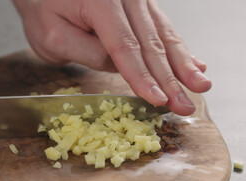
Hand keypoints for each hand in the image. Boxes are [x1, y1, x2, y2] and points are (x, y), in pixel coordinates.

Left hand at [13, 0, 210, 115]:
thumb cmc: (44, 7)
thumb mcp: (51, 36)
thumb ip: (86, 53)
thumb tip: (119, 66)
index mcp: (101, 2)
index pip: (125, 48)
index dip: (143, 77)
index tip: (158, 100)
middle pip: (152, 44)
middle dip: (171, 79)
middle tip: (187, 104)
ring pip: (165, 36)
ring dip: (183, 65)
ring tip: (201, 86)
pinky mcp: (142, 6)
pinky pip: (164, 29)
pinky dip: (180, 49)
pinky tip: (195, 64)